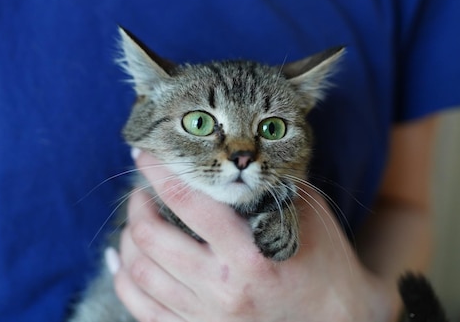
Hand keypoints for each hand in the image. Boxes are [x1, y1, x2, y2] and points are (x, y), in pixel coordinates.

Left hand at [112, 151, 397, 321]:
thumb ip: (265, 184)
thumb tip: (227, 156)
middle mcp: (222, 289)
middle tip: (141, 190)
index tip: (145, 153)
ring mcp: (205, 317)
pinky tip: (122, 259)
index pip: (187, 201)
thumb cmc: (323, 262)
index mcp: (249, 254)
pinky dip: (123, 278)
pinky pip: (140, 307)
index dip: (159, 172)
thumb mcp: (303, 214)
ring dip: (128, 237)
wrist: (337, 320)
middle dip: (137, 204)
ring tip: (137, 220)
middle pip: (152, 238)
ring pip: (140, 271)